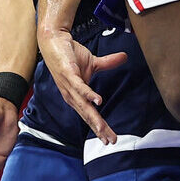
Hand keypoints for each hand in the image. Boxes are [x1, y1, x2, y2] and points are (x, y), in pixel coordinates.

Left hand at [37, 26, 127, 143]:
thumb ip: (108, 63)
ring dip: (93, 118)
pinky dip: (89, 95)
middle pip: (88, 116)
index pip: (90, 115)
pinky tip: (98, 101)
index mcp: (77, 96)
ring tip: (103, 129)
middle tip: (111, 140)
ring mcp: (69, 86)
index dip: (99, 128)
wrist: (55, 40)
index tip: (109, 140)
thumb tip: (125, 57)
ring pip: (83, 106)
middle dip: (100, 129)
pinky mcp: (69, 75)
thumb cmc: (70, 55)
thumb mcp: (93, 62)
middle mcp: (72, 96)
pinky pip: (80, 87)